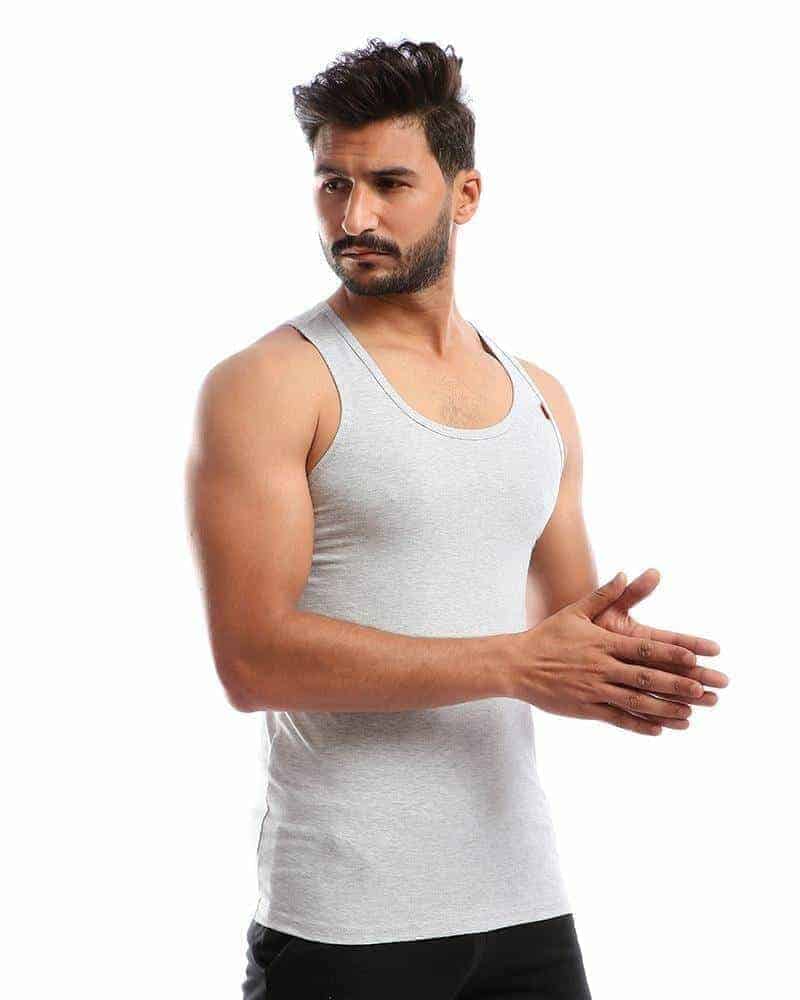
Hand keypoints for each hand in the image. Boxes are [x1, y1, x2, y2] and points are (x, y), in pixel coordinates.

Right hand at [514, 572, 725, 735]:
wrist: (516, 664)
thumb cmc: (548, 636)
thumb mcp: (575, 612)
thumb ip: (604, 594)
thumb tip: (626, 573)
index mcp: (602, 642)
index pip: (643, 647)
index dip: (670, 653)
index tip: (695, 657)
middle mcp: (601, 667)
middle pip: (645, 677)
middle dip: (676, 684)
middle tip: (703, 689)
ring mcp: (593, 690)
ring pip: (635, 701)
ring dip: (664, 708)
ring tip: (689, 714)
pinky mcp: (585, 709)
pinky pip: (617, 719)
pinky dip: (639, 724)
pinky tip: (660, 729)